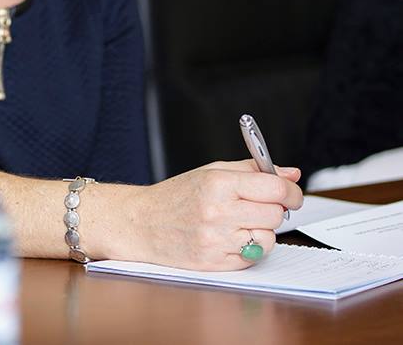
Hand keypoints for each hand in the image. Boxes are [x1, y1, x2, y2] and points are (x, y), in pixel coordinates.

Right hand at [110, 159, 302, 269]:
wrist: (140, 224)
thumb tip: (292, 174)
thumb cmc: (175, 197)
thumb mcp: (210, 173)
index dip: (291, 192)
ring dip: (260, 231)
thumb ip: (252, 170)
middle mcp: (218, 211)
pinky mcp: (216, 262)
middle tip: (257, 207)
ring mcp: (216, 239)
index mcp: (218, 183)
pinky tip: (229, 239)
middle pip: (275, 214)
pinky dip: (248, 248)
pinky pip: (253, 257)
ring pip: (268, 238)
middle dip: (272, 210)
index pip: (276, 188)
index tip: (292, 195)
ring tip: (238, 224)